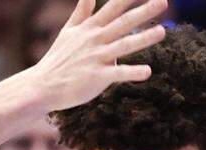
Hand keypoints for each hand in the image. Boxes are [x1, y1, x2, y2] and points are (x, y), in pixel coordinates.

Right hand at [33, 0, 167, 111]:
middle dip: (144, 11)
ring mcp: (96, 57)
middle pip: (123, 22)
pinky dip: (132, 72)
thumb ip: (81, 13)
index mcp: (90, 28)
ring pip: (123, 45)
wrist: (42, 85)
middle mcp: (95, 39)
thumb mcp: (68, 31)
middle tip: (163, 1)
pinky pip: (117, 74)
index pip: (112, 7)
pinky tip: (148, 72)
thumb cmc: (58, 59)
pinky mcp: (96, 77)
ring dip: (143, 38)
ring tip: (162, 31)